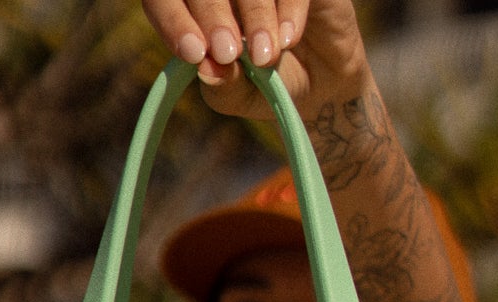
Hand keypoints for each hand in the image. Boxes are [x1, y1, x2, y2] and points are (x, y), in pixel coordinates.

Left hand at [141, 0, 370, 119]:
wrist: (324, 87)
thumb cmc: (271, 86)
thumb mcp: (242, 97)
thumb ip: (223, 87)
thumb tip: (206, 70)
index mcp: (194, 8)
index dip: (173, 20)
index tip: (193, 52)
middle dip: (212, 16)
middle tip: (227, 53)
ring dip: (254, 14)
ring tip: (265, 58)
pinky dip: (287, 10)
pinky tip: (288, 39)